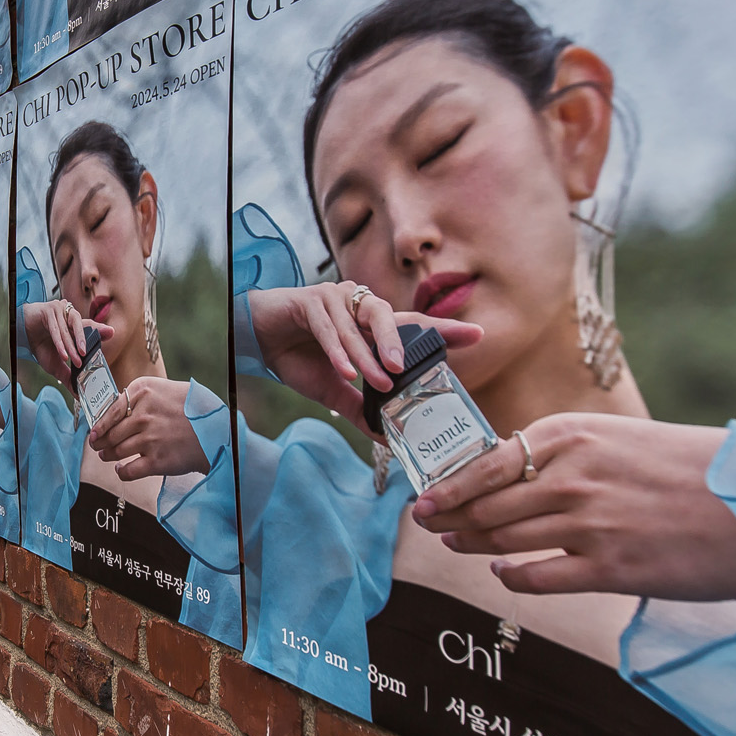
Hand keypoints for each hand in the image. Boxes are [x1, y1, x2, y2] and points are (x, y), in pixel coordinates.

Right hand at [21, 300, 112, 379]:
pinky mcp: (49, 310)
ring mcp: (60, 311)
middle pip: (81, 328)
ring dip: (71, 347)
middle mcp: (70, 316)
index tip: (111, 333)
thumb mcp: (57, 365)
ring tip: (76, 360)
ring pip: (68, 331)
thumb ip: (69, 377)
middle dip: (84, 344)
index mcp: (75, 326)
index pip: (90, 328)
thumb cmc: (41, 346)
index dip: (100, 330)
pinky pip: (56, 329)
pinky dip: (59, 343)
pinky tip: (62, 355)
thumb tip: (79, 395)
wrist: (20, 334)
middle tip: (85, 357)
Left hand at [87, 376, 208, 480]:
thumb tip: (113, 407)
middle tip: (97, 446)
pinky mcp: (157, 461)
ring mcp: (150, 438)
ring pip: (116, 451)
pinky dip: (121, 472)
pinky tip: (122, 470)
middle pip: (110, 433)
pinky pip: (128, 471)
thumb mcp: (165, 389)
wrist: (218, 432)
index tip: (93, 432)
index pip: (109, 410)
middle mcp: (143, 414)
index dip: (98, 425)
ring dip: (108, 456)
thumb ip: (140, 396)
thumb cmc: (193, 409)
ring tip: (107, 456)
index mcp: (143, 391)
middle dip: (100, 442)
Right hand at [247, 284, 480, 434]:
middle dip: (399, 342)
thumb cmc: (298, 359)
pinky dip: (338, 350)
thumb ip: (360, 407)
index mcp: (370, 324)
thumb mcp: (334, 390)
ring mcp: (335, 298)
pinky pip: (329, 326)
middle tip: (404, 369)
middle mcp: (358, 304)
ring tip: (379, 381)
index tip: (478, 335)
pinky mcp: (310, 300)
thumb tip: (386, 437)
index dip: (445, 329)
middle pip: (388, 316)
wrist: (256, 342)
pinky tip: (345, 371)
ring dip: (368, 355)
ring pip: (358, 325)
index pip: (413, 325)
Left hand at [412, 415, 735, 610]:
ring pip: (503, 538)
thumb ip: (568, 452)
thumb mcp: (622, 440)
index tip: (424, 496)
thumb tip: (511, 467)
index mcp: (571, 436)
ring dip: (473, 543)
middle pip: (486, 504)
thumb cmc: (693, 471)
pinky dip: (511, 575)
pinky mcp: (608, 570)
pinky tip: (504, 572)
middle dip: (450, 517)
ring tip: (457, 543)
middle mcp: (570, 478)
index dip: (446, 485)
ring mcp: (587, 525)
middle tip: (429, 523)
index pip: (483, 462)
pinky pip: (536, 576)